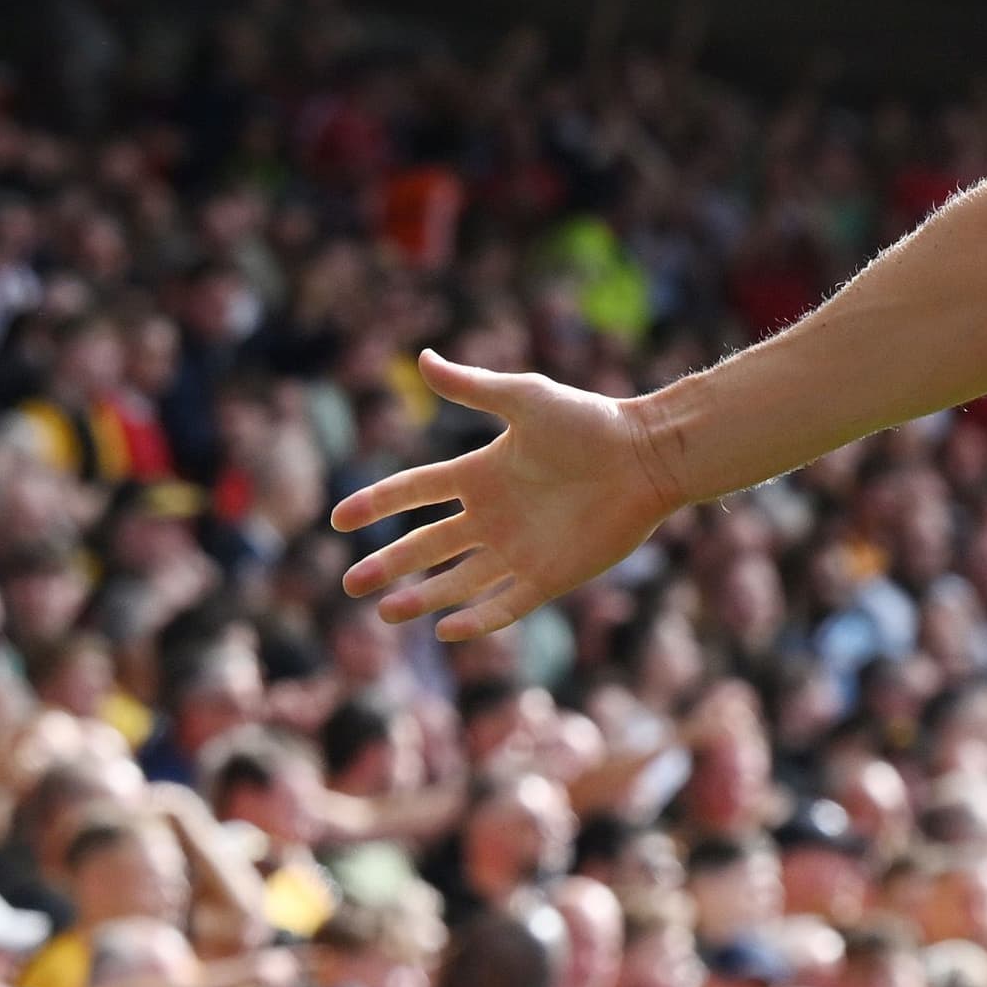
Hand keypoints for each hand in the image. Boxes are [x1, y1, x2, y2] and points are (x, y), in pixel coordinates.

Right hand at [329, 352, 682, 639]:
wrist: (648, 456)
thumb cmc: (589, 423)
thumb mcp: (526, 399)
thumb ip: (473, 385)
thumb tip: (422, 358)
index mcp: (483, 473)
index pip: (417, 491)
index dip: (378, 503)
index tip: (338, 518)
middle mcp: (495, 514)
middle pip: (429, 545)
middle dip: (389, 564)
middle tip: (351, 583)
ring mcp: (520, 548)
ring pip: (459, 581)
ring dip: (423, 596)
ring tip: (386, 611)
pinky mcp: (549, 576)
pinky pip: (504, 605)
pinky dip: (476, 620)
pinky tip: (446, 628)